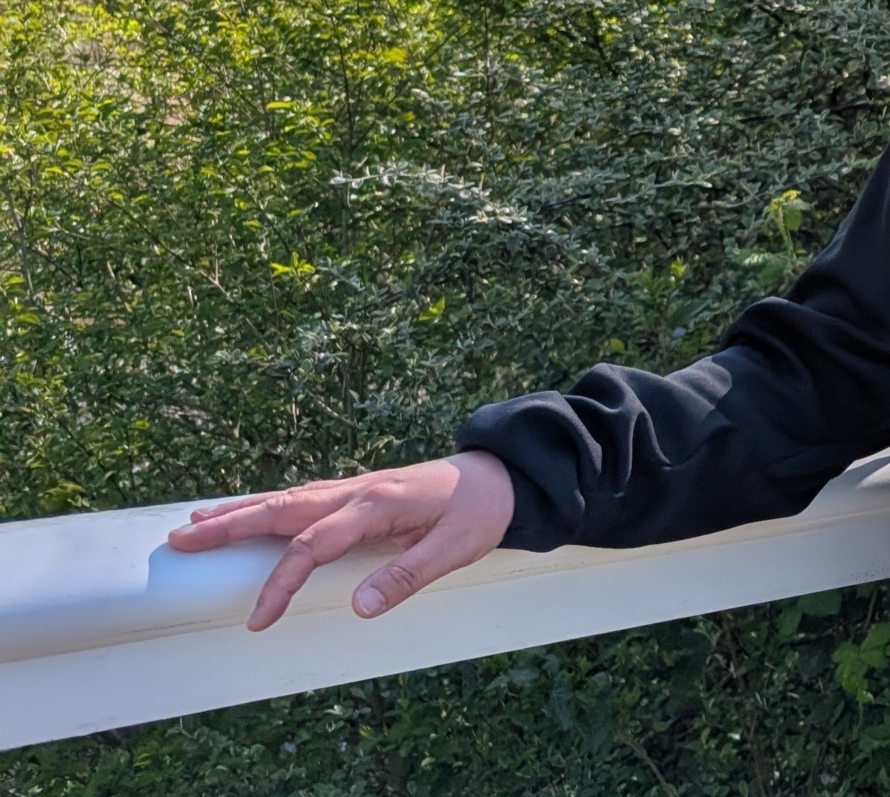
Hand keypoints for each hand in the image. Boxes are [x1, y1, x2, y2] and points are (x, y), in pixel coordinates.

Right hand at [166, 451, 516, 630]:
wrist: (502, 475)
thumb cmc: (480, 512)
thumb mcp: (455, 549)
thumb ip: (407, 577)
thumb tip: (359, 608)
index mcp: (378, 504)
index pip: (314, 546)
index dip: (282, 583)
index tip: (258, 619)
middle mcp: (358, 490)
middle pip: (283, 508)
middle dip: (230, 525)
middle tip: (181, 539)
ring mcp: (356, 486)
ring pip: (287, 498)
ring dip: (241, 510)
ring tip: (195, 521)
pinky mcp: (359, 490)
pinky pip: (303, 496)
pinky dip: (268, 504)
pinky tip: (248, 511)